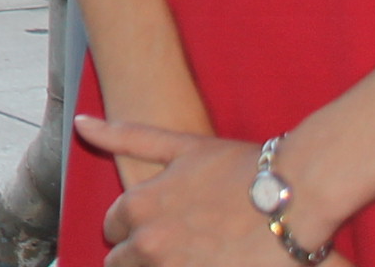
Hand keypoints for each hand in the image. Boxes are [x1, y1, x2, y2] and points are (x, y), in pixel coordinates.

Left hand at [81, 119, 313, 266]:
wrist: (294, 196)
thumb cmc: (240, 167)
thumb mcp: (179, 146)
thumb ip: (126, 138)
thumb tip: (81, 122)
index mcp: (137, 208)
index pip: (113, 230)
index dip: (132, 227)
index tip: (158, 224)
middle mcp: (150, 244)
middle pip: (122, 262)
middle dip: (141, 255)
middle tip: (175, 245)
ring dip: (162, 265)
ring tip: (192, 252)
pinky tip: (209, 261)